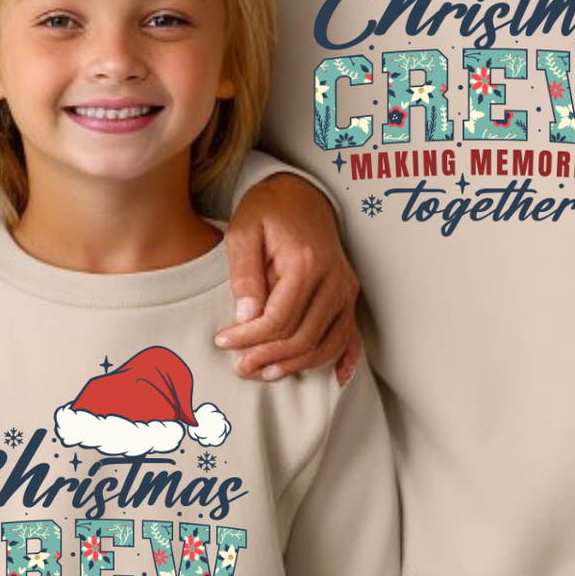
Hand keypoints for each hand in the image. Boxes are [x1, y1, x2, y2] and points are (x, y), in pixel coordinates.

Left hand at [219, 174, 362, 383]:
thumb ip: (245, 274)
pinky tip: (336, 380)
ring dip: (296, 366)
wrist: (300, 195)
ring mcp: (346, 290)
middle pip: (303, 338)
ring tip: (265, 373)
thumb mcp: (244, 232)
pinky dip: (344, 360)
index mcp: (306, 263)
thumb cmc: (268, 212)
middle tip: (239, 367)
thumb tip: (246, 317)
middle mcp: (333, 280)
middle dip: (268, 357)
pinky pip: (352, 336)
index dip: (249, 338)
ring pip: (327, 344)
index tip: (223, 342)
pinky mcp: (349, 296)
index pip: (279, 319)